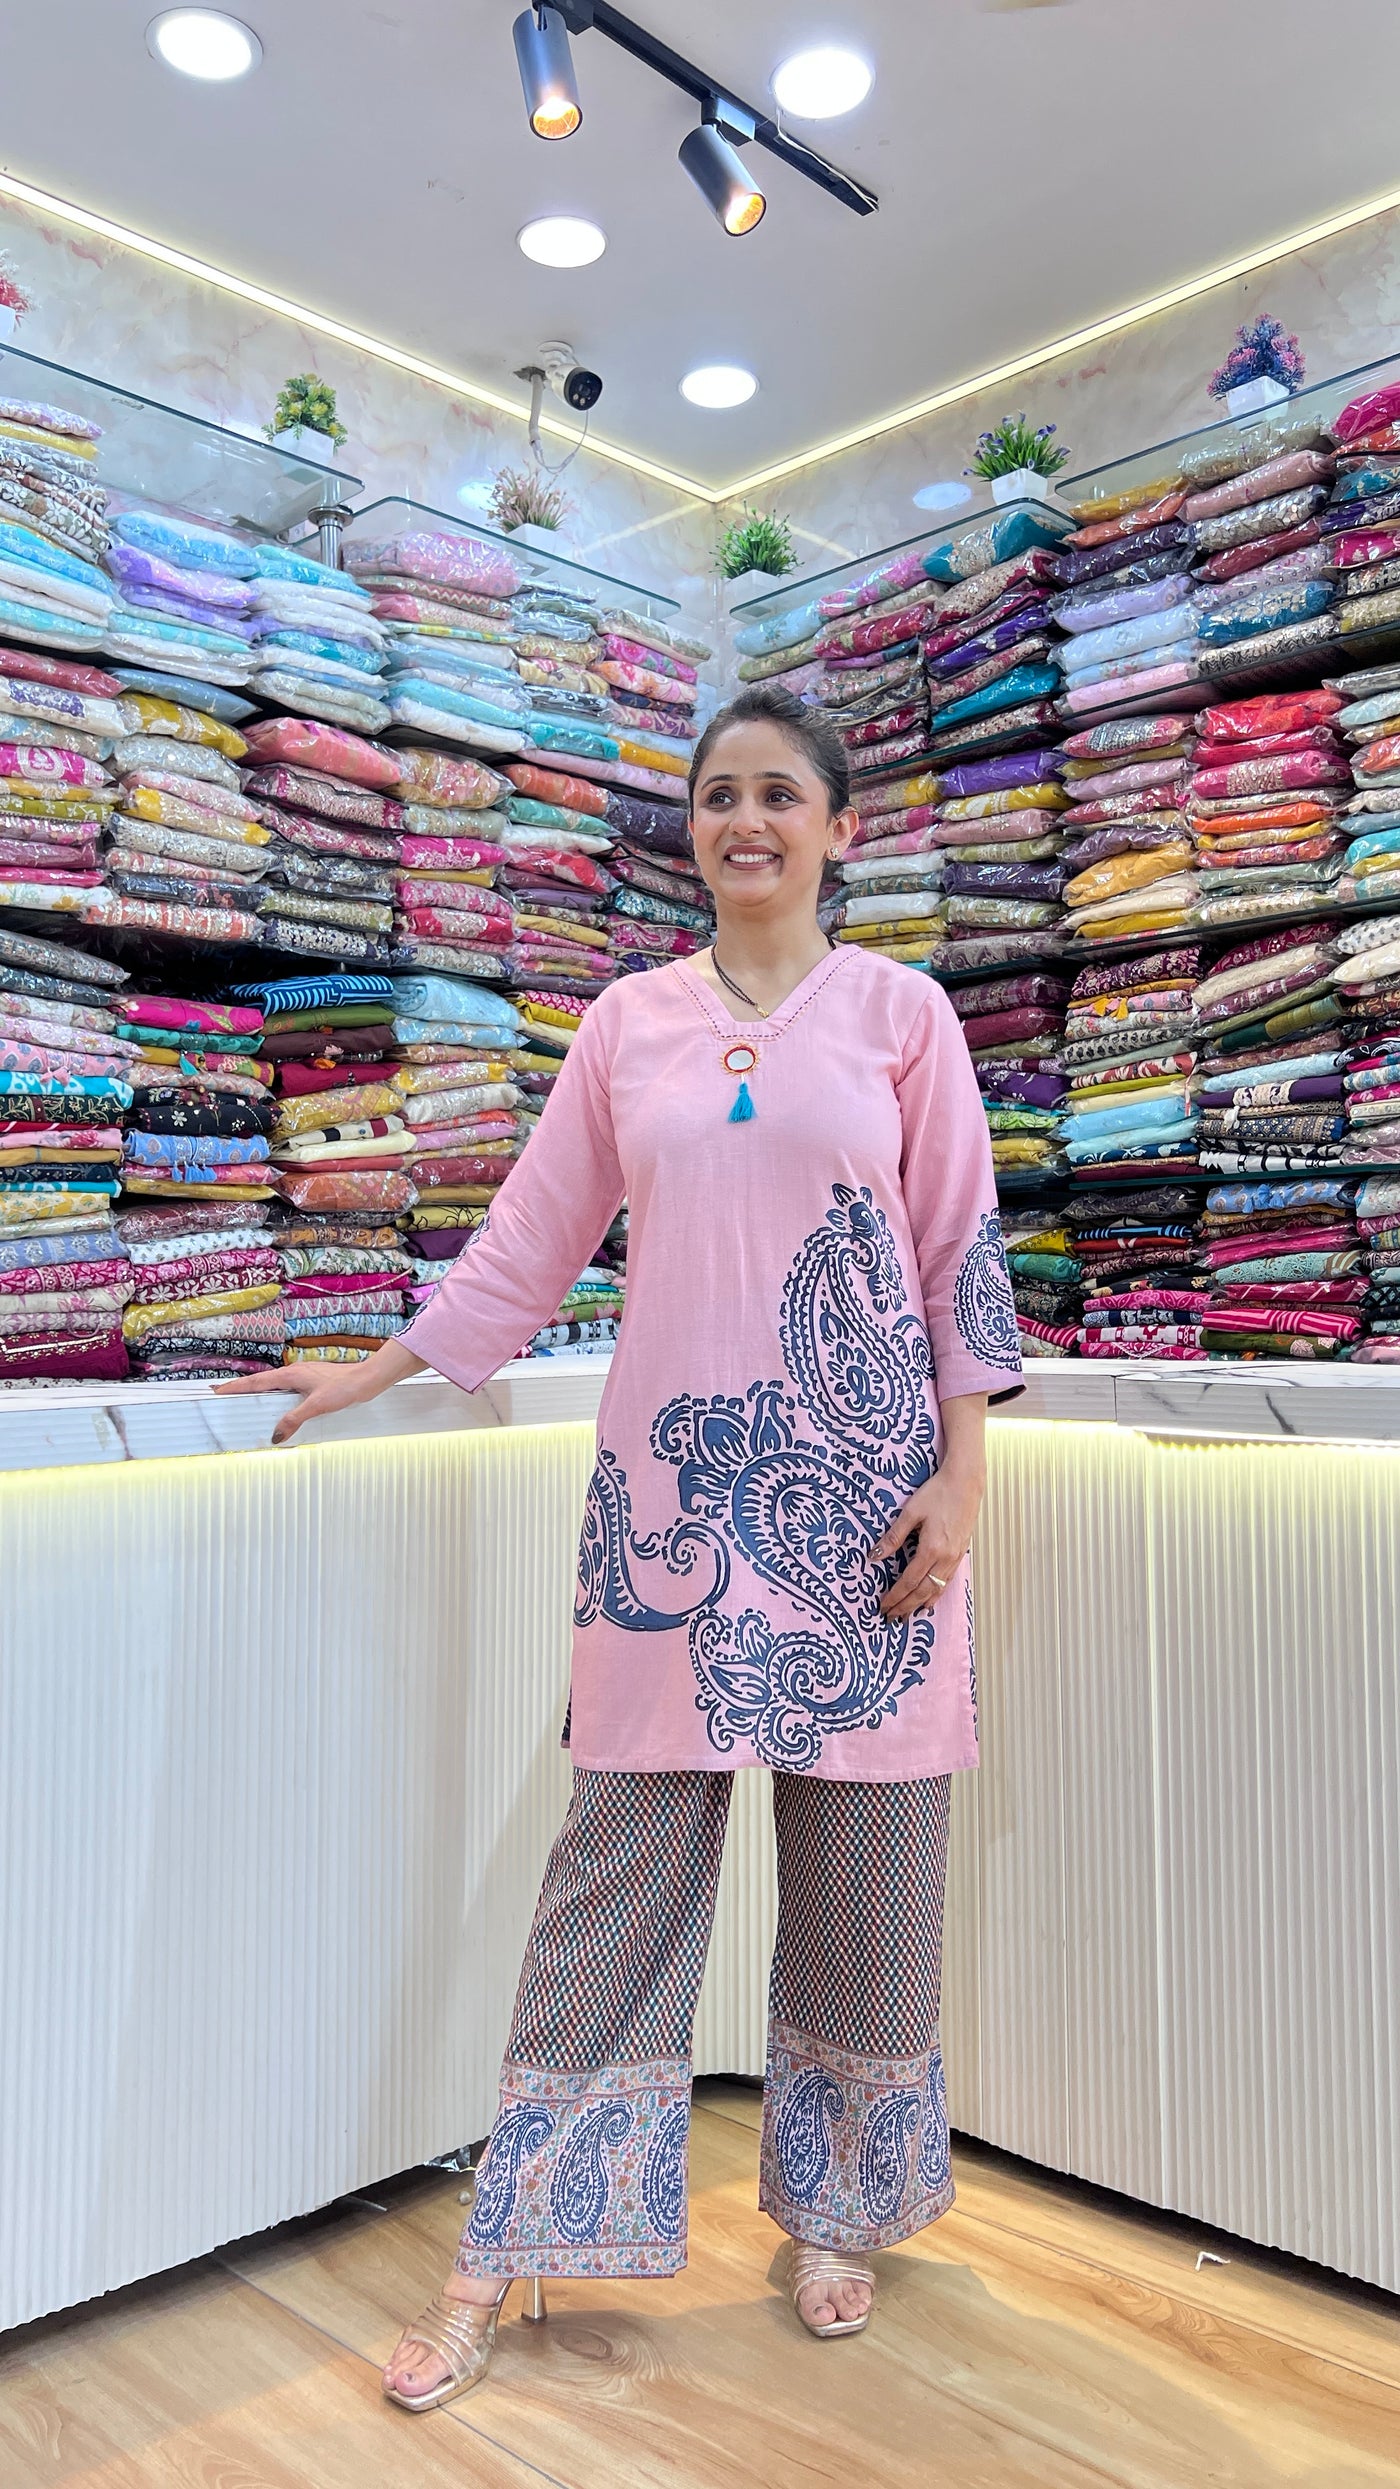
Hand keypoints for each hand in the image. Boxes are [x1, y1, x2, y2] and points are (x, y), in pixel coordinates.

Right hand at [212, 1358, 376, 1445]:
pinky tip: (276, 1403)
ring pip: (273, 1384)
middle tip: (222, 1394)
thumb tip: (276, 1434)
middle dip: (241, 1388)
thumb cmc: (345, 1388)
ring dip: (257, 1390)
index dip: (236, 1387)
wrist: (366, 1379)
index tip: (217, 1390)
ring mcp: (303, 1376)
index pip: (256, 1382)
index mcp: (290, 1375)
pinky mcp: (312, 1382)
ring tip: (243, 1399)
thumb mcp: (317, 1406)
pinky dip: (273, 1394)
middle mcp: (294, 1373)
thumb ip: (294, 1419)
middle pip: (260, 1381)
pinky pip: (285, 1388)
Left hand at [869, 1460, 985, 1622]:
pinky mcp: (961, 1553)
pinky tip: (930, 1601)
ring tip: (907, 1615)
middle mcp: (945, 1558)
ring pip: (937, 1589)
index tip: (883, 1606)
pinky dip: (937, 1594)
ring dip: (920, 1604)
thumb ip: (893, 1537)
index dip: (895, 1596)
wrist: (966, 1482)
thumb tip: (874, 1556)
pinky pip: (947, 1581)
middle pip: (923, 1591)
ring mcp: (955, 1557)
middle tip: (891, 1618)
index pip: (909, 1581)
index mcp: (931, 1549)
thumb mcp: (910, 1513)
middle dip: (906, 1606)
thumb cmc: (938, 1493)